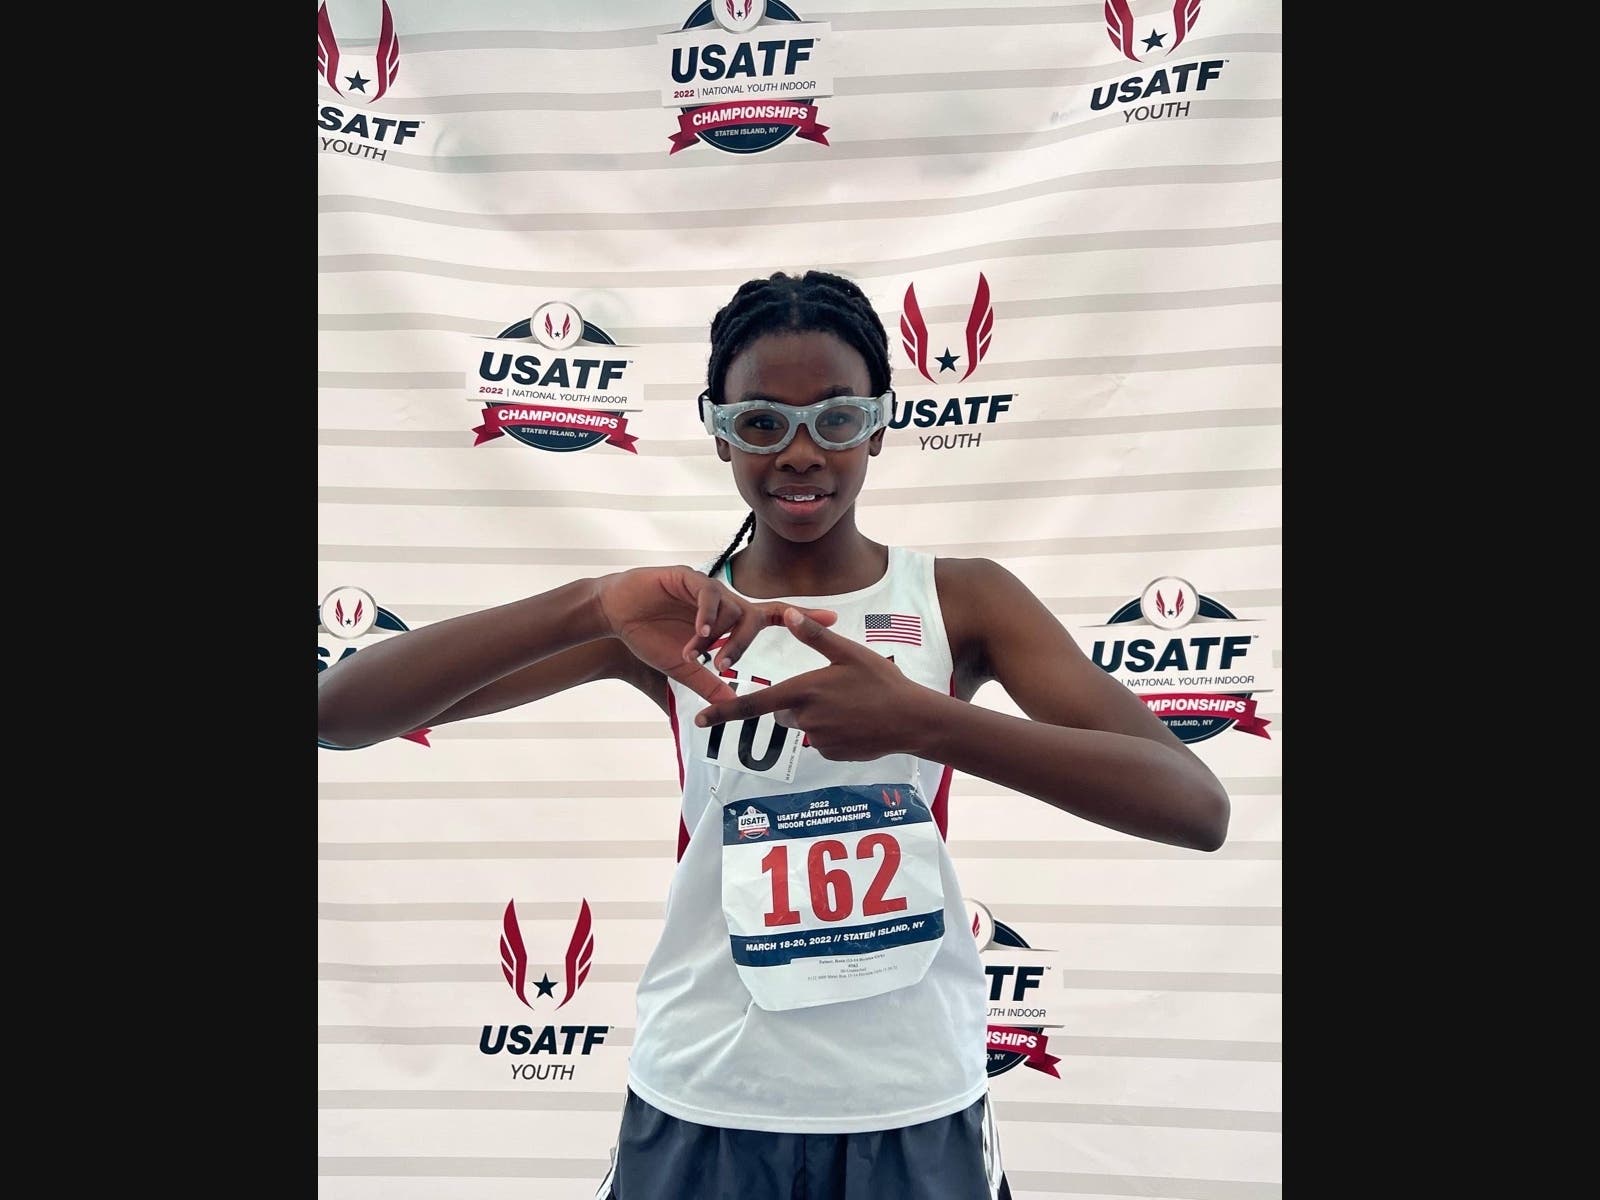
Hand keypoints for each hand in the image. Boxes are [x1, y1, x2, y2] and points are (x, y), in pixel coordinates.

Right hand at [595, 567, 837, 703]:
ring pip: (730, 608)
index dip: (803, 617)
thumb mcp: (682, 667)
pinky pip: (706, 595)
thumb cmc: (650, 636)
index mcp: (729, 620)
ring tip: (700, 654)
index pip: (773, 616)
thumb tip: (732, 703)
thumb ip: (707, 681)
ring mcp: (706, 588)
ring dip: (719, 635)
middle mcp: (724, 601)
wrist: (616, 614)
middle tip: (736, 659)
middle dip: (753, 636)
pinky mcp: (686, 577)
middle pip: (754, 614)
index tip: (834, 619)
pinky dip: (706, 616)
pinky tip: (699, 633)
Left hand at [693, 608, 933, 759]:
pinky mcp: (832, 754)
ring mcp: (819, 740)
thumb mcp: (849, 652)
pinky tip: (856, 720)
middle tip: (830, 688)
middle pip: (781, 711)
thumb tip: (788, 612)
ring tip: (848, 703)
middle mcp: (805, 719)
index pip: (753, 704)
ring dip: (814, 715)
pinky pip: (821, 740)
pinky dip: (832, 730)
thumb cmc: (881, 681)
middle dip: (794, 701)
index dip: (723, 711)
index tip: (699, 719)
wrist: (912, 720)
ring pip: (802, 726)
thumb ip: (814, 636)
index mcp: (803, 691)